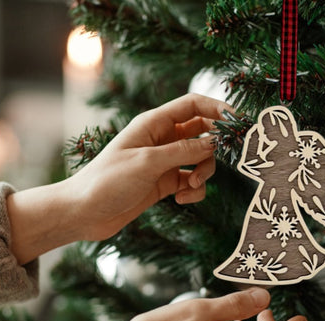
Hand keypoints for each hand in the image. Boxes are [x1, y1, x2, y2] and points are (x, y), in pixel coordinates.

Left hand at [7, 93, 230, 264]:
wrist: (85, 212)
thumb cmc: (108, 181)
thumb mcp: (148, 162)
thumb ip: (183, 151)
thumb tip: (214, 143)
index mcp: (154, 124)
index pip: (193, 105)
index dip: (218, 109)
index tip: (239, 123)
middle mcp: (161, 139)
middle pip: (202, 132)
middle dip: (213, 148)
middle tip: (218, 161)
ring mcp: (164, 162)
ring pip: (200, 159)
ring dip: (203, 173)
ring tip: (189, 186)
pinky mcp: (164, 183)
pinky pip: (191, 181)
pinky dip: (193, 190)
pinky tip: (181, 199)